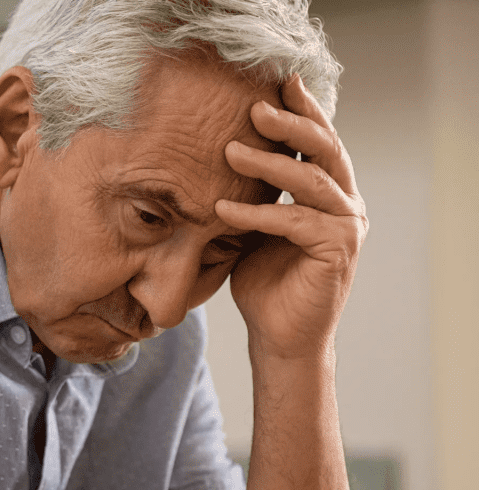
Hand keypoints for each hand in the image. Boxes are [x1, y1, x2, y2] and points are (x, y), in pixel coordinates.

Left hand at [216, 74, 367, 360]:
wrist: (277, 335)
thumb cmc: (263, 282)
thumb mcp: (251, 227)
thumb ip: (250, 193)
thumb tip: (213, 155)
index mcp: (329, 193)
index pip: (318, 143)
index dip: (301, 111)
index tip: (276, 83)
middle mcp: (345, 204)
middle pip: (324, 149)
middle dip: (290, 123)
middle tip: (255, 107)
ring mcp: (347, 226)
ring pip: (311, 180)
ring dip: (269, 162)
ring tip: (229, 150)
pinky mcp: (338, 250)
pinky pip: (295, 220)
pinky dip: (257, 212)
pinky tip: (223, 208)